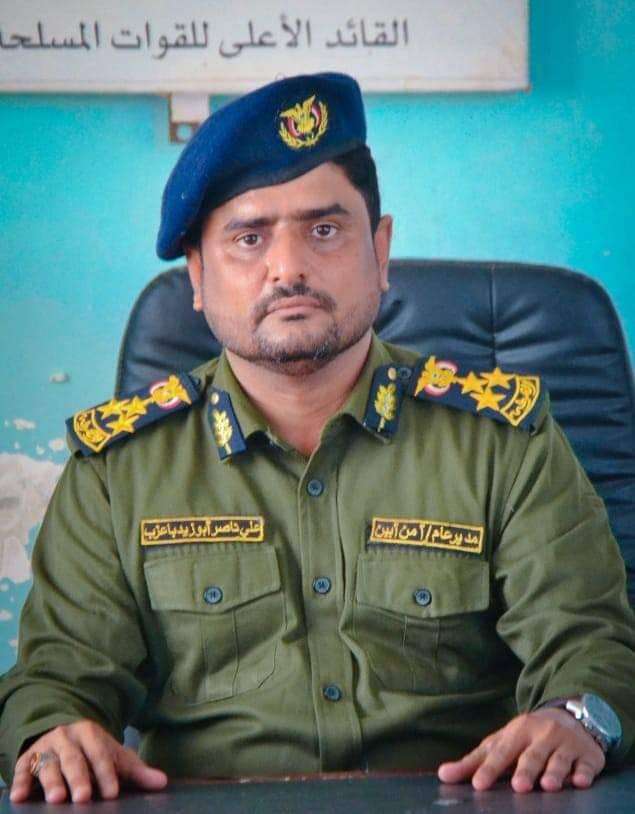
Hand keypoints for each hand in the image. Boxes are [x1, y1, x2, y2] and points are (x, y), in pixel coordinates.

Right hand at [10, 719, 167, 802]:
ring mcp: (46, 748)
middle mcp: (67, 738)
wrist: (60, 732)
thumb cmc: (92, 751)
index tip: (113, 794)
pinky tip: (19, 797)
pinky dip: (20, 783)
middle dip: (79, 778)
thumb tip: (162, 783)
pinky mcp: (27, 760)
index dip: (107, 774)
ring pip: (48, 765)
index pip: (101, 754)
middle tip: (84, 798)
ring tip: (57, 799)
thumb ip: (136, 771)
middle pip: (74, 760)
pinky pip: (22, 771)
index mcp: (90, 733)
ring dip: (52, 781)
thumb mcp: (114, 756)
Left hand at [438, 708, 605, 792]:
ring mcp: (566, 745)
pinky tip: (580, 781)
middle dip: (525, 770)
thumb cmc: (527, 737)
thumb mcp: (501, 742)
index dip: (490, 769)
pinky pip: (587, 765)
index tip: (478, 784)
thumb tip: (443, 774)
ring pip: (559, 760)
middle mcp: (542, 736)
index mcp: (517, 732)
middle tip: (519, 786)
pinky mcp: (588, 756)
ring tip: (548, 785)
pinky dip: (583, 773)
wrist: (571, 716)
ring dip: (554, 772)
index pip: (501, 752)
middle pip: (531, 756)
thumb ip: (475, 761)